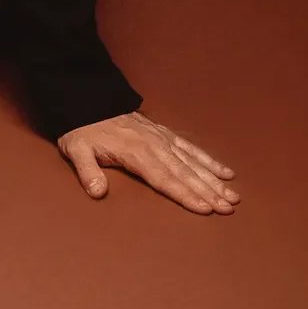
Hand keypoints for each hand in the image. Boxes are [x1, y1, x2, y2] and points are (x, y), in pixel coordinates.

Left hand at [57, 111, 238, 215]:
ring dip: (213, 180)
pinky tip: (226, 172)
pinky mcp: (164, 133)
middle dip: (208, 192)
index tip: (205, 208)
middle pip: (185, 173)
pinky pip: (190, 148)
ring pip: (193, 162)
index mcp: (136, 153)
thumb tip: (98, 192)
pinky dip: (209, 160)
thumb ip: (87, 171)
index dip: (185, 195)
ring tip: (233, 196)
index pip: (165, 179)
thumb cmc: (82, 130)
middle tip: (229, 208)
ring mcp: (162, 138)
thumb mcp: (76, 149)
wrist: (86, 100)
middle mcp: (154, 146)